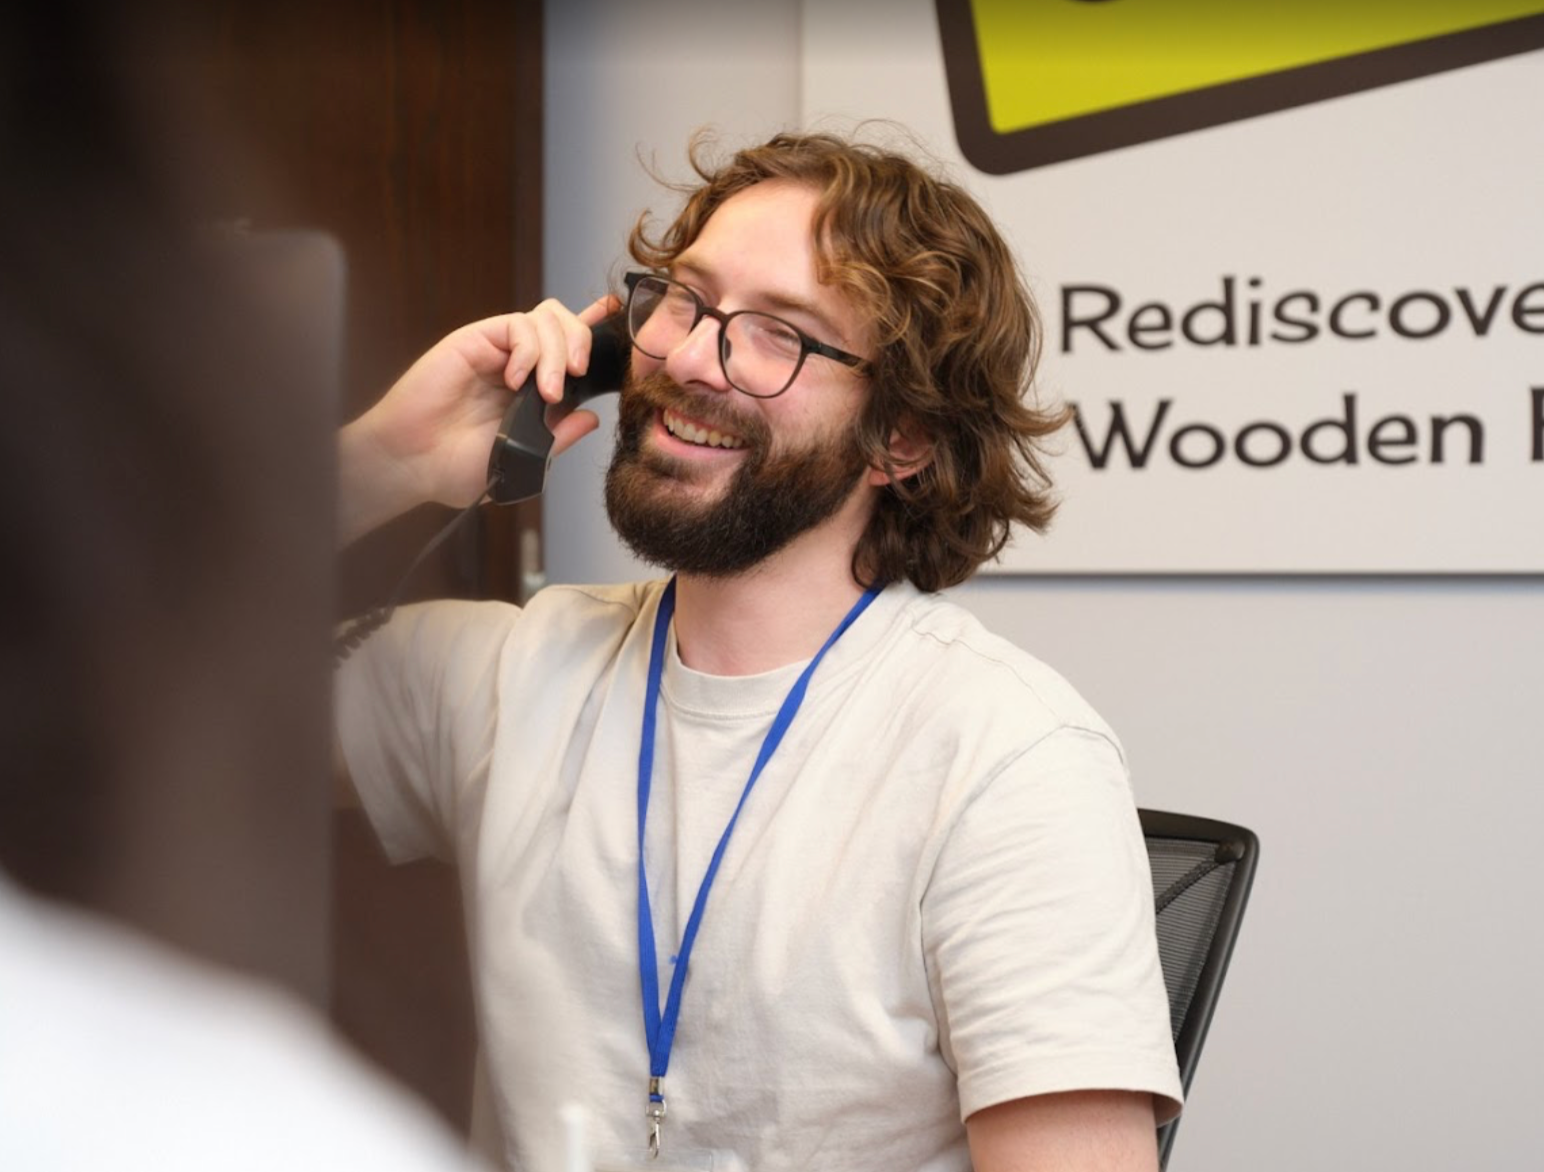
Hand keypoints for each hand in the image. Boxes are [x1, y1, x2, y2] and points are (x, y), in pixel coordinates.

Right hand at [339, 295, 619, 543]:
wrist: (410, 464)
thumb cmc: (454, 468)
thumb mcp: (521, 459)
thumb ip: (557, 437)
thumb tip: (591, 418)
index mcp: (533, 392)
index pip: (571, 353)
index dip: (596, 340)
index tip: (622, 337)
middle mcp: (518, 365)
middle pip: (566, 325)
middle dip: (583, 343)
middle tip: (576, 378)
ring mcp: (498, 352)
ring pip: (546, 318)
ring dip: (557, 351)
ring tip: (547, 391)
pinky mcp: (475, 340)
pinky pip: (516, 324)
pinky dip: (528, 349)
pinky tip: (517, 381)